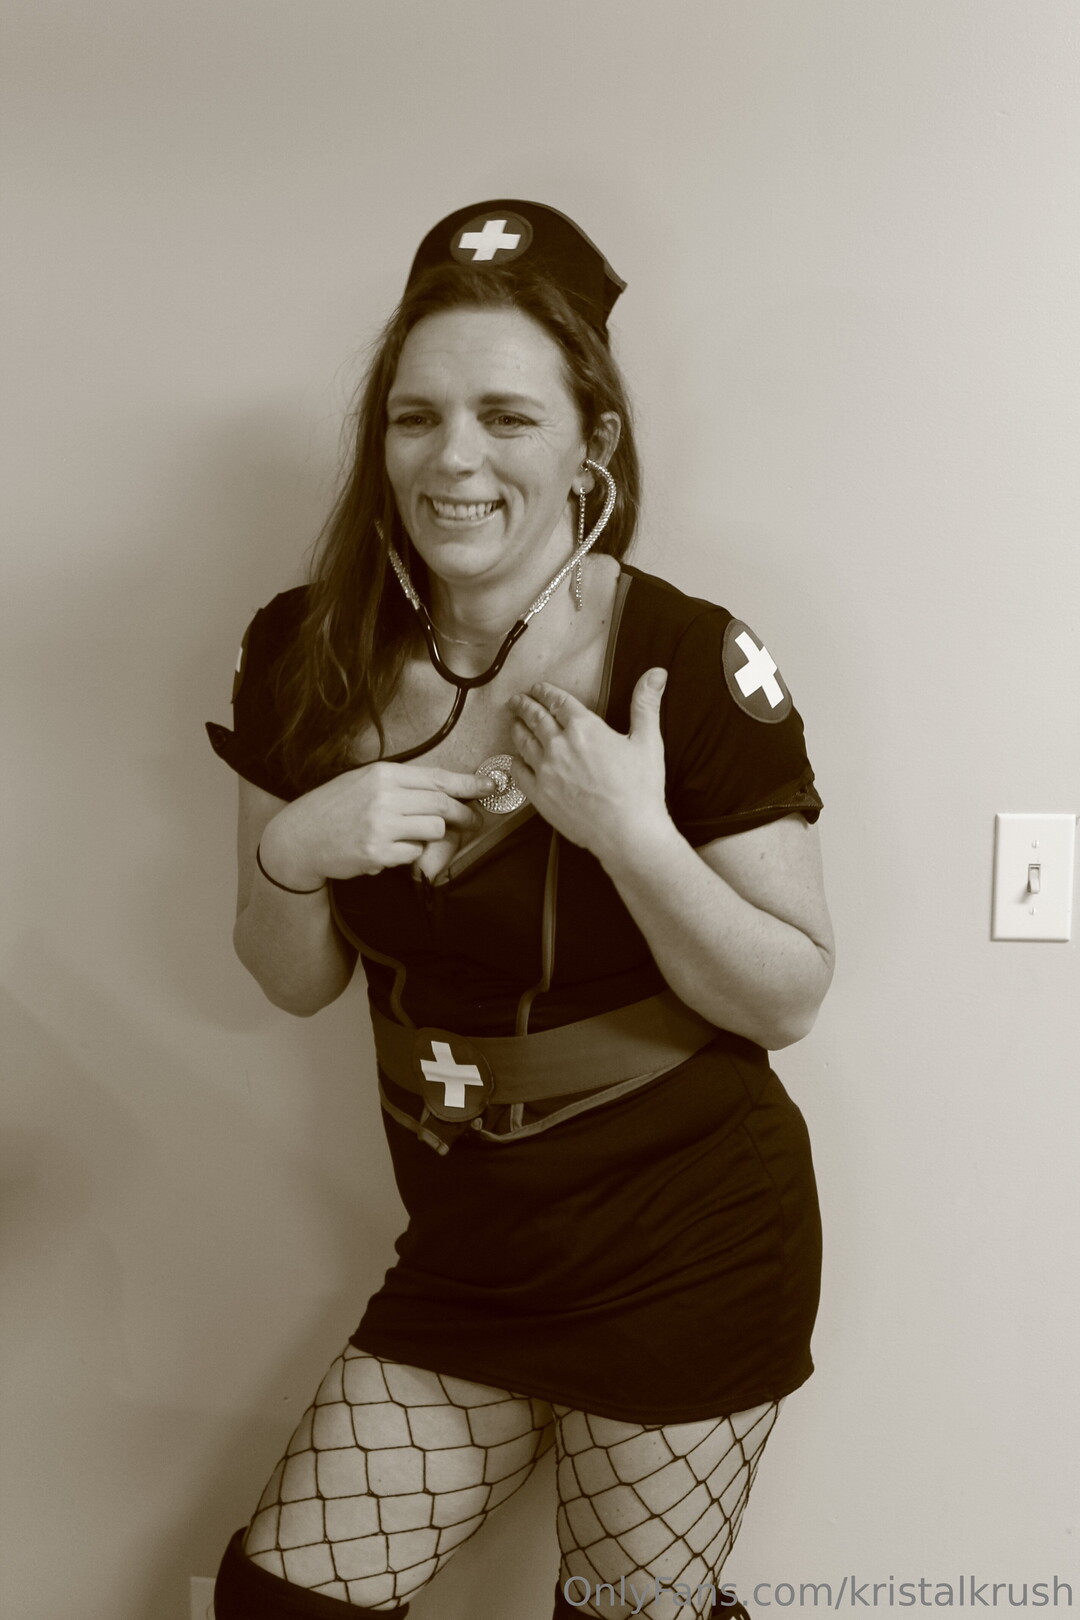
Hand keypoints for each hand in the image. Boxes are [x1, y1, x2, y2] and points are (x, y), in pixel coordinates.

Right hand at [259, 761, 494, 886]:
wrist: (300, 837)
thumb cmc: (335, 808)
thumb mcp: (365, 782)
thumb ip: (403, 785)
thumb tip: (445, 791)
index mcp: (383, 774)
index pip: (438, 778)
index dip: (470, 784)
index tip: (491, 785)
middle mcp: (384, 796)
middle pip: (443, 805)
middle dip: (465, 814)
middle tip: (473, 820)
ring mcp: (380, 825)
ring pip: (434, 830)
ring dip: (432, 836)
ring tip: (413, 837)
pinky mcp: (377, 853)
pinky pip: (413, 853)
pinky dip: (409, 854)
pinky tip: (389, 850)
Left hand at [507, 668, 671, 860]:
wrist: (627, 833)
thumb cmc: (640, 790)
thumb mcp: (648, 740)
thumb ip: (646, 704)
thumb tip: (655, 675)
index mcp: (584, 728)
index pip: (557, 701)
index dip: (545, 692)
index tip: (538, 688)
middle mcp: (559, 745)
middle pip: (534, 717)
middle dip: (524, 705)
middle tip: (516, 700)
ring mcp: (545, 770)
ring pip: (522, 741)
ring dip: (517, 727)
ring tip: (514, 722)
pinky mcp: (539, 795)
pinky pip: (519, 771)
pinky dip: (515, 759)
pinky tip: (516, 757)